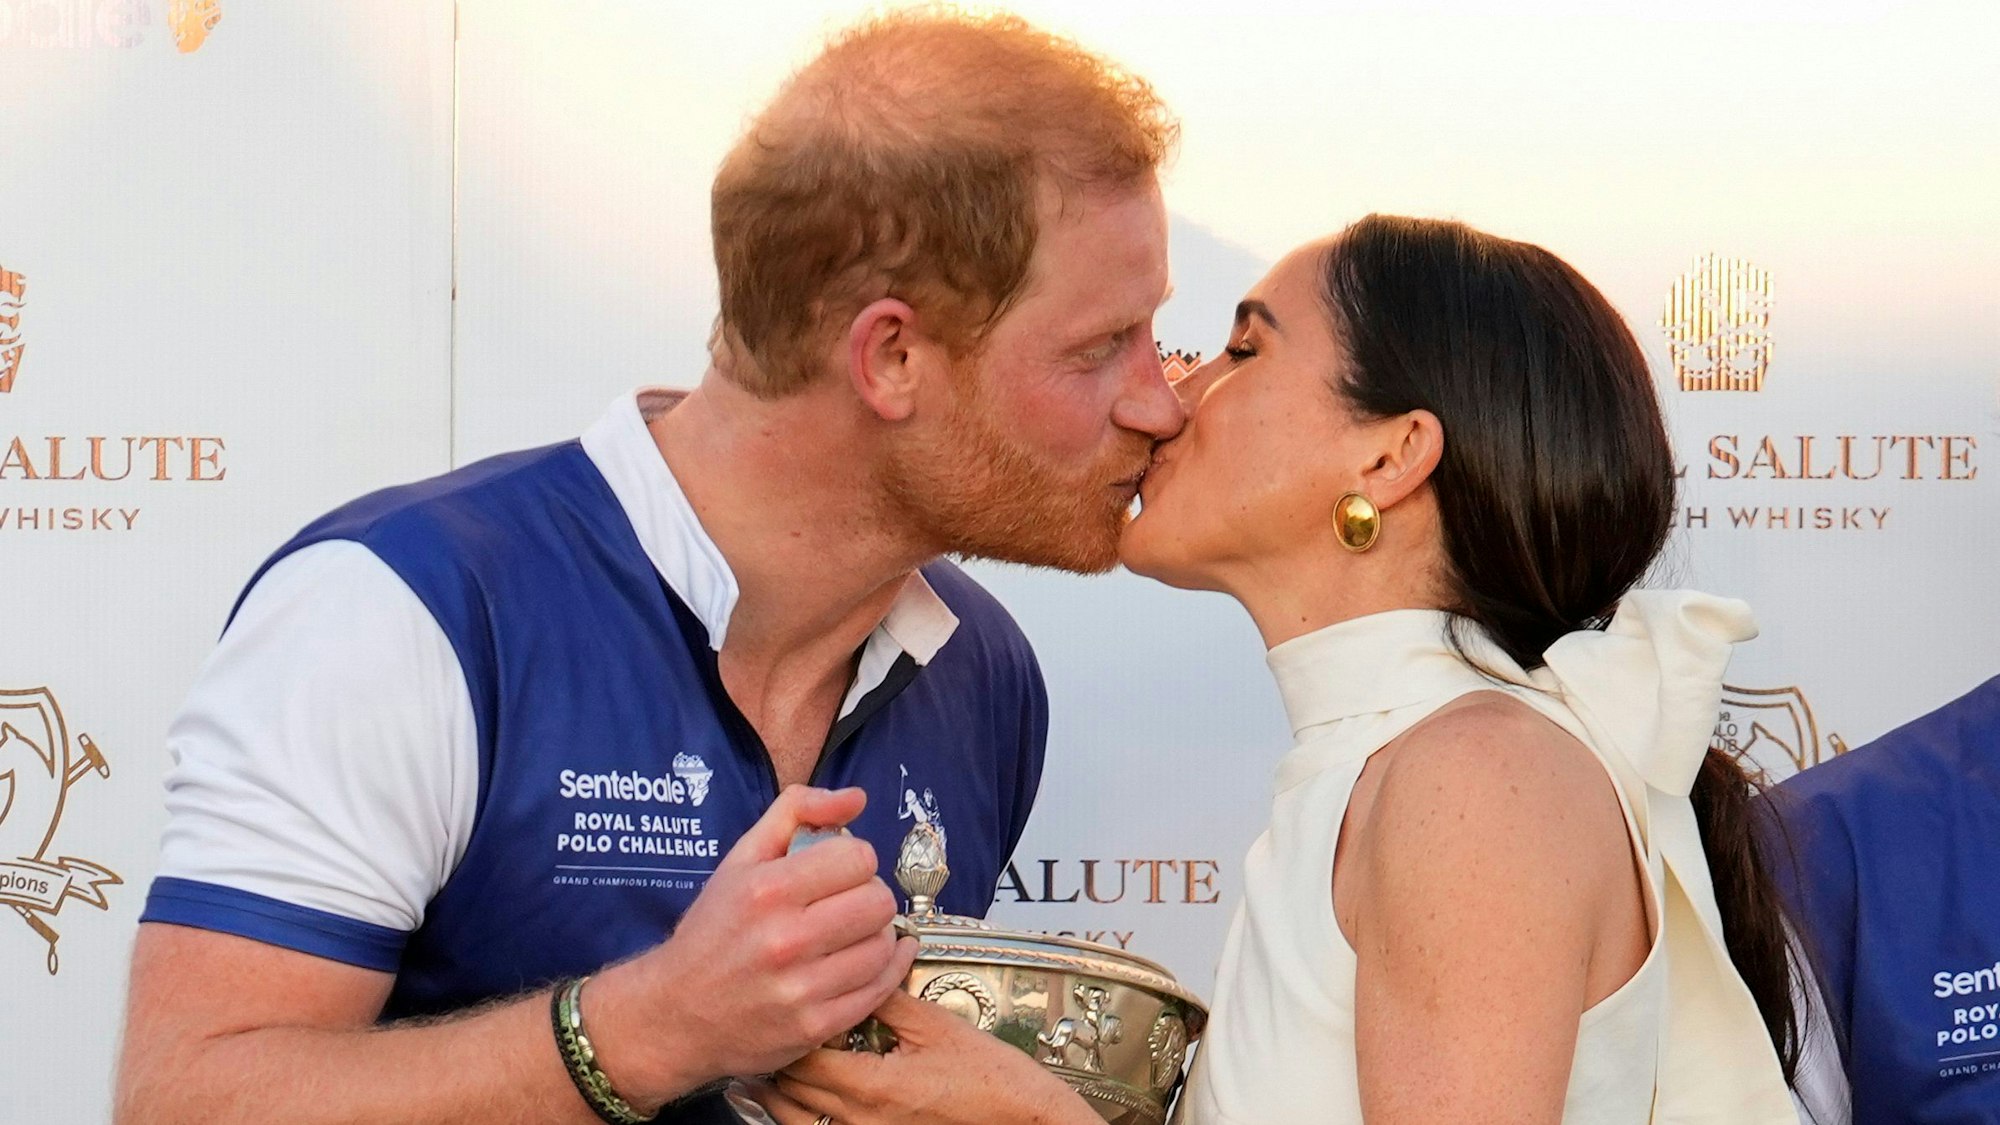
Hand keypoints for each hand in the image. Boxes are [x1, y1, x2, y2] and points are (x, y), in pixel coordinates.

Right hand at [588, 785, 919, 1109]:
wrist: (675, 1014)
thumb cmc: (713, 931)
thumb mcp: (741, 859)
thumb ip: (798, 811)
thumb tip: (856, 797)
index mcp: (767, 889)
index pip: (859, 858)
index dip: (854, 860)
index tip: (838, 871)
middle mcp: (785, 939)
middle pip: (877, 901)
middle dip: (869, 896)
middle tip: (849, 903)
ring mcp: (801, 988)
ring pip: (882, 946)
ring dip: (876, 935)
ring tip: (853, 934)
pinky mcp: (814, 1027)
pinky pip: (879, 990)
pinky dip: (884, 971)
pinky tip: (871, 960)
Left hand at [749, 991, 1097, 1124]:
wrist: (1019, 1116)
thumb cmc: (987, 1074)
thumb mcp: (936, 1025)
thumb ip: (886, 998)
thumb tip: (854, 965)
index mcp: (870, 1086)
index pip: (802, 1057)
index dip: (790, 1028)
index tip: (789, 1002)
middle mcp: (858, 1121)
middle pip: (788, 1092)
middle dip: (778, 1058)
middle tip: (776, 1026)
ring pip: (794, 1121)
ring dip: (781, 1092)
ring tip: (776, 1064)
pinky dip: (803, 1115)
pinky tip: (807, 1097)